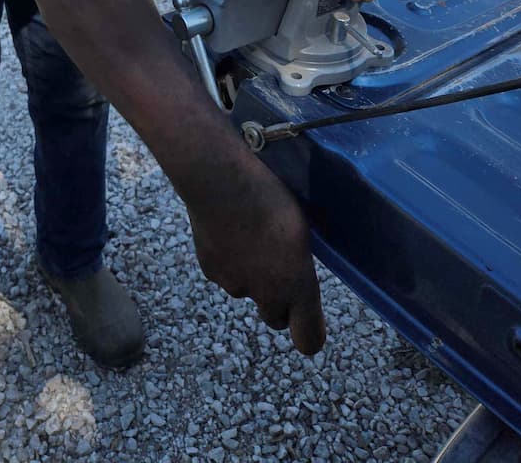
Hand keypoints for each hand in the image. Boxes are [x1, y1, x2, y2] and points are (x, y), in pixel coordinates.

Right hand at [186, 163, 325, 354]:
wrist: (220, 182)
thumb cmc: (270, 196)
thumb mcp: (301, 224)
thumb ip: (302, 256)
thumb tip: (303, 260)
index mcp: (298, 283)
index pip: (308, 338)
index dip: (309, 332)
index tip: (308, 323)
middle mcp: (267, 294)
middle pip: (276, 318)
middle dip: (278, 301)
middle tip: (278, 268)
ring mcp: (236, 285)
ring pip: (247, 291)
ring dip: (251, 275)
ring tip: (249, 237)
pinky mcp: (212, 272)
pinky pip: (224, 273)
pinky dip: (227, 260)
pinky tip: (227, 231)